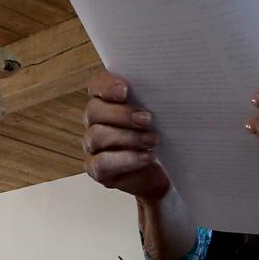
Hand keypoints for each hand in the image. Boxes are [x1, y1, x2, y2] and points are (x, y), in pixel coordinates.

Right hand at [82, 72, 171, 202]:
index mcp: (106, 101)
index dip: (106, 86)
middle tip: (147, 119)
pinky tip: (147, 156)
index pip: (96, 86)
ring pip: (97, 136)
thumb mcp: (160, 115)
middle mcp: (95, 121)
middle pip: (94, 110)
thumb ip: (154, 99)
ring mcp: (93, 146)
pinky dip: (127, 159)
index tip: (125, 90)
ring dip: (128, 137)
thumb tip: (165, 86)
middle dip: (121, 114)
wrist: (162, 173)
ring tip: (153, 140)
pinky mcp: (96, 169)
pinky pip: (101, 163)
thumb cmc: (159, 136)